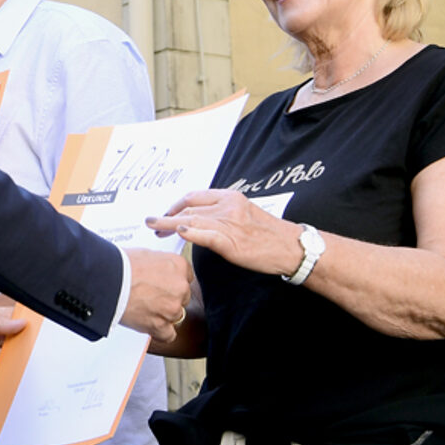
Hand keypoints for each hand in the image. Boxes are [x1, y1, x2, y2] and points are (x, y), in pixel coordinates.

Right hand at [116, 248, 193, 344]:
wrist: (106, 280)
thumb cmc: (120, 264)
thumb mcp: (146, 254)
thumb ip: (161, 264)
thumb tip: (161, 269)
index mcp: (179, 266)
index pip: (186, 277)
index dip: (173, 282)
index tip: (164, 285)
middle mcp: (180, 287)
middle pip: (182, 297)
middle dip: (169, 298)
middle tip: (151, 296)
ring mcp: (171, 308)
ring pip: (176, 316)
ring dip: (164, 314)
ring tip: (145, 308)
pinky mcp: (160, 325)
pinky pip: (168, 335)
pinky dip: (159, 332)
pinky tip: (150, 324)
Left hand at [145, 189, 301, 276]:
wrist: (291, 247)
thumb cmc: (268, 234)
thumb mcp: (243, 214)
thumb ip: (221, 213)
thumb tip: (197, 219)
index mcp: (230, 197)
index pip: (194, 197)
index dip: (175, 205)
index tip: (164, 214)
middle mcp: (228, 206)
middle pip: (188, 207)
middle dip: (167, 216)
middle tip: (153, 224)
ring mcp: (230, 223)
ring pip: (192, 219)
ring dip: (168, 224)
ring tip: (154, 229)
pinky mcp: (232, 241)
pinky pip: (206, 234)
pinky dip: (191, 232)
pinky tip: (178, 231)